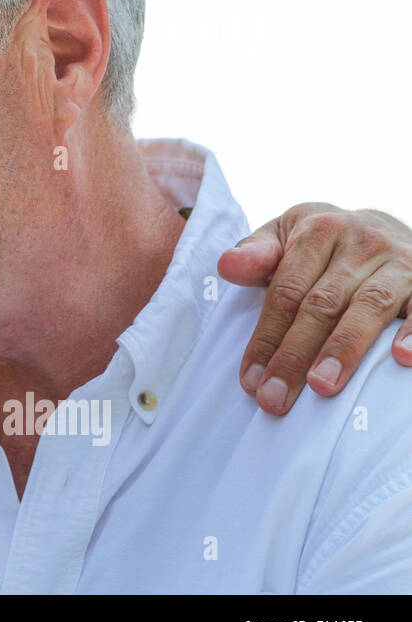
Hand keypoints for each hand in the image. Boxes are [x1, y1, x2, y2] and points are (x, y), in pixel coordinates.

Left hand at [217, 203, 411, 414]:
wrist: (385, 224)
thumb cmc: (322, 241)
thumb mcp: (285, 235)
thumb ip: (256, 254)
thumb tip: (227, 266)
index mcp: (318, 231)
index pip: (286, 291)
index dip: (266, 336)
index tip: (250, 379)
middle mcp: (361, 242)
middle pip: (322, 304)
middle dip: (295, 355)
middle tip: (275, 397)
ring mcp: (399, 260)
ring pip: (369, 307)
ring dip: (345, 349)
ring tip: (322, 386)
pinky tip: (402, 359)